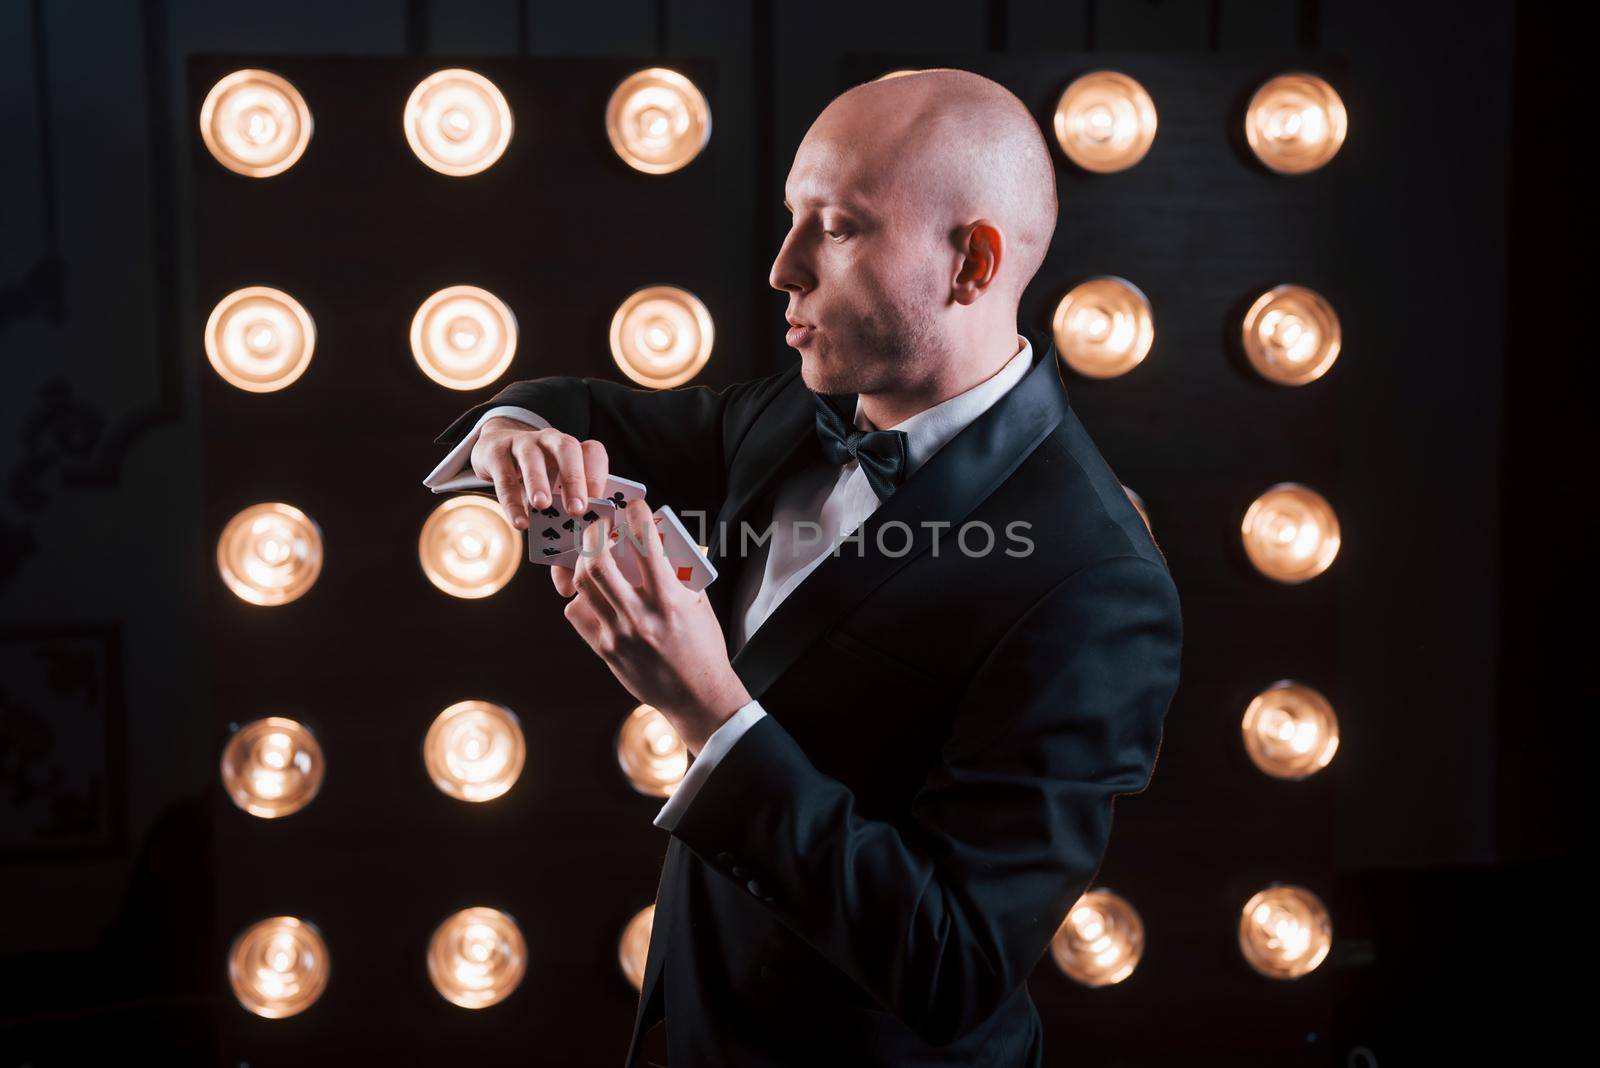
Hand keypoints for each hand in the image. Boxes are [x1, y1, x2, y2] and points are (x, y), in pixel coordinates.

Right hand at [471, 416, 609, 530]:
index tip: (599, 502)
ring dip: (538, 482)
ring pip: (531, 457)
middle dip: (574, 478)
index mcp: (571, 448)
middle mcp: (550, 440)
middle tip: (577, 509)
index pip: (592, 451)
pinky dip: (512, 501)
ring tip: (542, 506)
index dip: (597, 475)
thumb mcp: (555, 480)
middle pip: (566, 448)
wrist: (494, 449)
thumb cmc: (536, 472)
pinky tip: (520, 522)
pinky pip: (505, 477)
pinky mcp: (497, 453)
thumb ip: (567, 499)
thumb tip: (584, 533)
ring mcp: (522, 443)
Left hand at [552, 499, 751, 755]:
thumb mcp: (699, 603)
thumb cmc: (703, 647)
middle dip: (595, 535)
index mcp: (670, 601)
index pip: (646, 545)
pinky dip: (583, 596)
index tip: (635, 507)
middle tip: (602, 527)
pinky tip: (596, 593)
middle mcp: (639, 616)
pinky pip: (578, 613)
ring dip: (585, 562)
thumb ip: (678, 570)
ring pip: (582, 585)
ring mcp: (618, 636)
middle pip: (597, 563)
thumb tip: (655, 537)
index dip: (637, 516)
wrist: (697, 697)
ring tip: (595, 555)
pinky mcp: (604, 650)